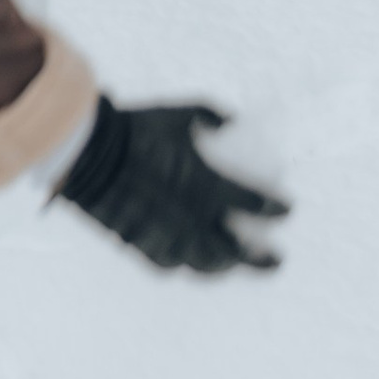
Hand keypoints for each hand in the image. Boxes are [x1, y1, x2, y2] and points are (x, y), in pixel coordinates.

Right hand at [56, 101, 286, 274]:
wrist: (91, 152)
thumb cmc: (139, 128)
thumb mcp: (181, 112)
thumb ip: (212, 116)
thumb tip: (232, 122)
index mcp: (207, 185)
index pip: (253, 204)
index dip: (276, 210)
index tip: (287, 209)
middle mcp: (192, 218)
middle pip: (235, 249)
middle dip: (260, 258)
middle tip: (276, 258)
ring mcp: (166, 235)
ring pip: (205, 263)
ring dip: (225, 265)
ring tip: (235, 263)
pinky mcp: (141, 243)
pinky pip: (170, 263)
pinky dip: (185, 263)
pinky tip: (192, 261)